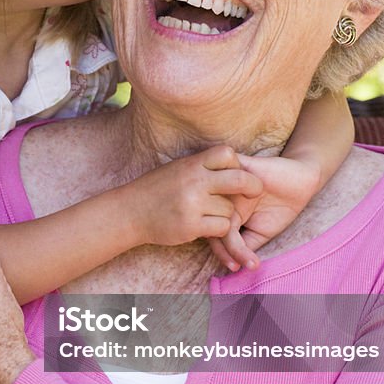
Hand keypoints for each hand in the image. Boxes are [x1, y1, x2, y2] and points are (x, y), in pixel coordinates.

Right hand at [127, 145, 263, 247]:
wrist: (130, 212)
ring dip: (226, 214)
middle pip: (240, 180)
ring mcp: (193, 204)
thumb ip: (201, 166)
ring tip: (209, 214)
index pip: (228, 154)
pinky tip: (205, 226)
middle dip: (252, 187)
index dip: (237, 164)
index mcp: (192, 164)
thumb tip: (231, 161)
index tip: (234, 173)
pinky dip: (218, 229)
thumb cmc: (155, 189)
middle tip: (253, 193)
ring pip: (230, 209)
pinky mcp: (191, 225)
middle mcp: (194, 181)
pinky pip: (222, 227)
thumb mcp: (177, 168)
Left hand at [209, 154, 321, 269]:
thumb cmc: (280, 206)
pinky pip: (227, 180)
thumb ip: (246, 245)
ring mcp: (228, 183)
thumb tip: (234, 265)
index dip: (222, 252)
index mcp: (225, 213)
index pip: (215, 234)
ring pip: (218, 208)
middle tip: (238, 264)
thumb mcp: (261, 232)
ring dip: (230, 232)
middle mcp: (222, 199)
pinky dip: (236, 201)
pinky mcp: (239, 166)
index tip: (234, 268)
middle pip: (212, 222)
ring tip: (244, 252)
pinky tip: (248, 219)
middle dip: (225, 247)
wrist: (301, 179)